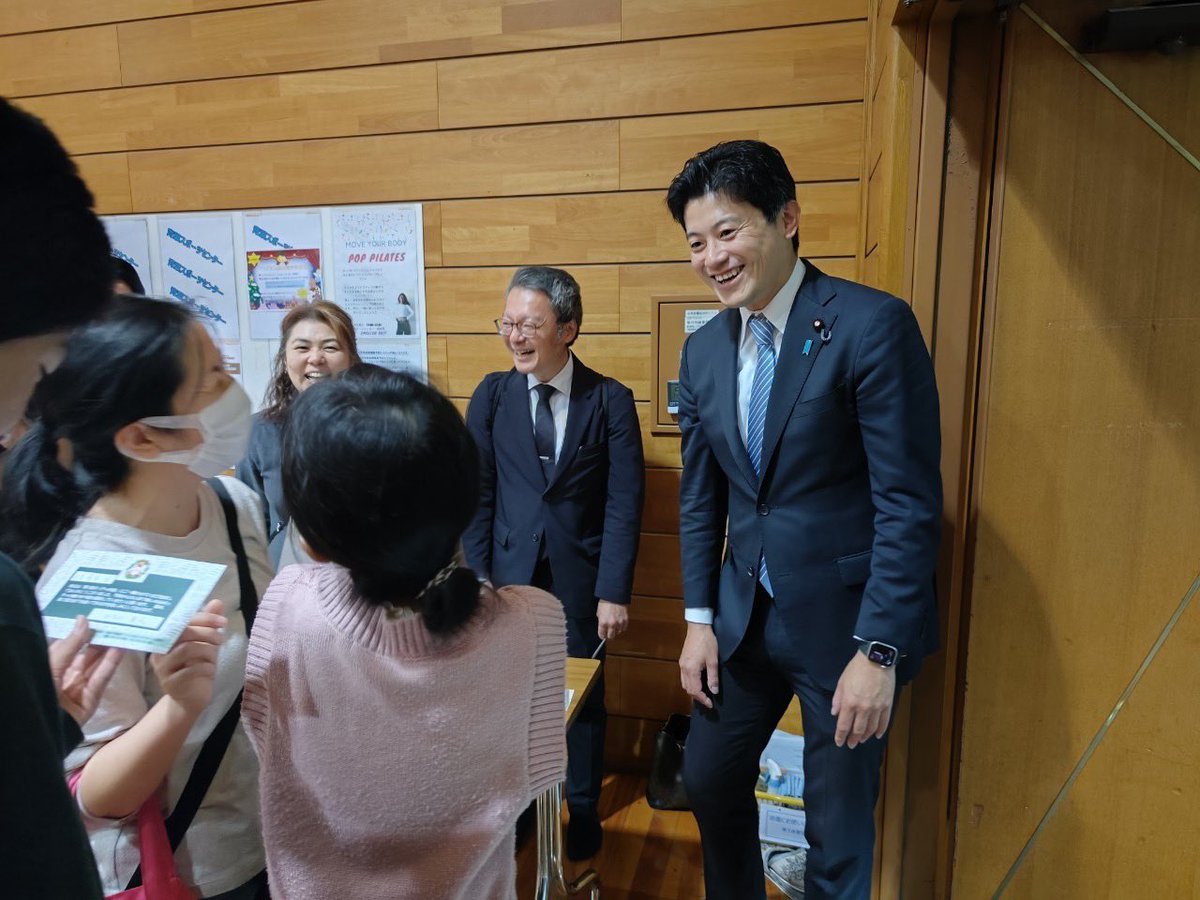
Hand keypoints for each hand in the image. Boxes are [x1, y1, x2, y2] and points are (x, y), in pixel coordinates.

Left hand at [48, 616, 123, 725]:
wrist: (40, 727)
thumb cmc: (38, 691)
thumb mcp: (52, 664)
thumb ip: (71, 644)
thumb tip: (84, 619)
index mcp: (49, 668)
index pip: (67, 646)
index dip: (79, 632)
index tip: (94, 617)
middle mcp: (64, 677)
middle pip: (84, 655)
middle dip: (97, 639)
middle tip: (113, 622)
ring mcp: (78, 689)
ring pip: (95, 666)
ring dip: (108, 649)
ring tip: (121, 632)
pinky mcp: (91, 701)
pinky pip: (101, 680)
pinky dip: (111, 665)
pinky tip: (119, 650)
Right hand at [151, 600, 226, 717]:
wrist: (191, 698)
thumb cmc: (197, 667)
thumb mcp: (206, 643)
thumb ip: (208, 624)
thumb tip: (217, 602)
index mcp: (166, 638)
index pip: (181, 620)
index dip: (204, 617)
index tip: (223, 621)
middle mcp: (160, 651)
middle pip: (183, 633)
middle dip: (207, 632)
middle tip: (221, 639)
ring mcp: (163, 668)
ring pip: (187, 649)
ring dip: (207, 650)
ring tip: (215, 656)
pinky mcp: (170, 684)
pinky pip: (190, 670)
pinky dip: (206, 667)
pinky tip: (211, 669)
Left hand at [596, 600, 628, 640]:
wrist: (614, 595)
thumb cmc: (606, 602)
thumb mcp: (599, 612)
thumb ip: (601, 621)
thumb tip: (602, 626)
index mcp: (603, 623)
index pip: (602, 635)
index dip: (602, 635)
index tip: (602, 634)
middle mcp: (611, 624)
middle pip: (611, 636)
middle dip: (609, 635)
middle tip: (608, 632)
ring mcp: (619, 623)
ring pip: (618, 632)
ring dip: (616, 630)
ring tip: (614, 625)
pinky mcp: (625, 620)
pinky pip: (624, 628)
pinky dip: (621, 627)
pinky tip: (619, 623)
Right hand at [679, 622, 718, 708]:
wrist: (698, 627)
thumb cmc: (707, 642)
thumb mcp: (713, 660)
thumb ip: (713, 677)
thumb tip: (714, 691)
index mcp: (691, 670)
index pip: (695, 691)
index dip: (703, 699)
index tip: (711, 704)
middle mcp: (683, 669)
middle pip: (688, 689)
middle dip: (698, 697)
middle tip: (708, 700)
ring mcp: (682, 665)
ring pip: (684, 684)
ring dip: (693, 691)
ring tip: (703, 693)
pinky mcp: (682, 661)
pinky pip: (684, 677)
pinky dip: (690, 683)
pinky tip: (698, 682)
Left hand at [831, 651, 895, 748]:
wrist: (876, 659)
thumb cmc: (856, 669)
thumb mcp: (841, 682)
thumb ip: (838, 700)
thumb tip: (835, 713)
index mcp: (850, 703)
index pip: (844, 725)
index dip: (841, 736)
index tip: (840, 742)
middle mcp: (863, 709)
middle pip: (858, 730)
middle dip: (853, 739)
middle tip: (851, 745)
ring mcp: (877, 708)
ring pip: (871, 729)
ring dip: (865, 736)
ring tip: (861, 740)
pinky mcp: (888, 705)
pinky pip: (884, 722)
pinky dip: (881, 731)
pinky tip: (877, 735)